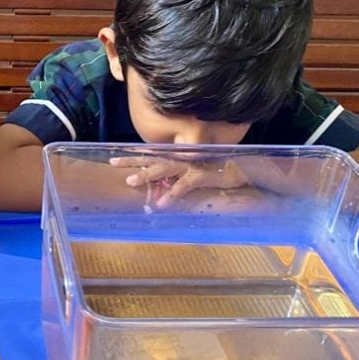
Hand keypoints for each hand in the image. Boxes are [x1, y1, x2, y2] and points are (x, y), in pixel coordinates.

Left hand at [109, 156, 248, 209]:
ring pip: (164, 169)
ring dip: (146, 175)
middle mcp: (183, 159)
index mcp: (181, 157)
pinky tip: (160, 205)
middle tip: (113, 163)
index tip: (118, 155)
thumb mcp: (198, 173)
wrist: (245, 169)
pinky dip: (171, 195)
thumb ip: (183, 176)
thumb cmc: (221, 172)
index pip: (155, 154)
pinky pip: (183, 186)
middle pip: (153, 158)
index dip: (137, 154)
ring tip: (130, 182)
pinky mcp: (201, 176)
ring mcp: (192, 166)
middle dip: (133, 160)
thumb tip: (167, 186)